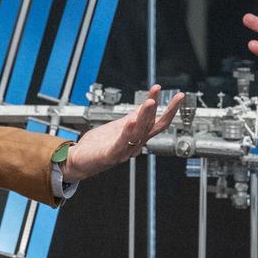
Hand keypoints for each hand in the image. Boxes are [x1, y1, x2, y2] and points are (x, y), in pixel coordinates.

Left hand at [65, 85, 184, 179]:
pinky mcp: (110, 155)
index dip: (169, 109)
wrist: (79, 161)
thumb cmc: (98, 146)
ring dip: (145, 117)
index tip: (178, 96)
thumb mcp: (118, 126)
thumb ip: (133, 117)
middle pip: (150, 126)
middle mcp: (133, 145)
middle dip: (158, 110)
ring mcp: (123, 151)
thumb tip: (146, 105)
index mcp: (136, 137)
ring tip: (150, 102)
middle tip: (168, 96)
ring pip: (138, 133)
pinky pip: (121, 143)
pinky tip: (131, 121)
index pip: (157, 122)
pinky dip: (127, 132)